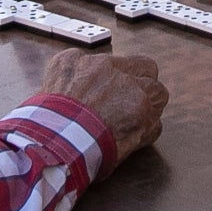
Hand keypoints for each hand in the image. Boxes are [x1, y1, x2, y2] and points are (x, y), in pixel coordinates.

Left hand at [35, 50, 168, 162]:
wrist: (53, 144)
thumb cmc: (90, 151)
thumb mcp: (133, 144)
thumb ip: (148, 124)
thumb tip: (151, 115)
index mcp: (140, 99)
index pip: (158, 91)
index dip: (148, 100)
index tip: (138, 107)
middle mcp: (121, 75)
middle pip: (144, 66)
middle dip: (138, 78)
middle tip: (122, 94)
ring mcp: (95, 64)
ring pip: (111, 61)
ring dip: (104, 76)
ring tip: (89, 96)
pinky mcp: (70, 60)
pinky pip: (79, 60)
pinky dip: (75, 74)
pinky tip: (69, 92)